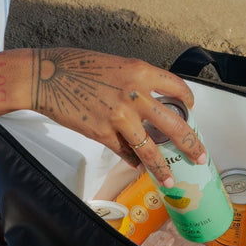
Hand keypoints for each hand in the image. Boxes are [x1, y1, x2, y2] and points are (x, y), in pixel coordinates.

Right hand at [28, 48, 204, 185]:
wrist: (44, 75)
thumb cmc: (76, 65)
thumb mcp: (115, 64)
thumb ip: (135, 82)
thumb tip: (151, 101)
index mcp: (140, 72)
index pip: (177, 88)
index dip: (187, 101)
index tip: (190, 109)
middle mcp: (134, 95)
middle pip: (174, 125)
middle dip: (191, 144)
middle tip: (200, 156)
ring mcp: (120, 117)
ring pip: (151, 149)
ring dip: (162, 168)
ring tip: (171, 180)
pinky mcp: (103, 134)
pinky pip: (125, 153)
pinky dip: (132, 161)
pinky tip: (136, 166)